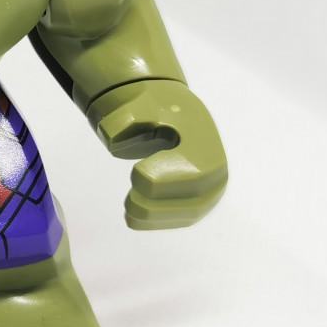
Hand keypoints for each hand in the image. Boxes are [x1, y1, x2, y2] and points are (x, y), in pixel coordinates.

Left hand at [86, 80, 226, 229]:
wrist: (174, 117)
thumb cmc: (158, 112)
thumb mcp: (141, 104)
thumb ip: (125, 117)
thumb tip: (110, 136)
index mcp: (206, 145)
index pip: (194, 173)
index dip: (166, 180)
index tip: (136, 173)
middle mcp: (216, 170)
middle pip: (195, 199)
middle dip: (160, 205)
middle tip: (129, 201)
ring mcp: (210, 189)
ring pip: (190, 213)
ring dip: (159, 218)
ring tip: (129, 213)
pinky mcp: (199, 201)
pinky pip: (184, 218)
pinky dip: (161, 222)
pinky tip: (136, 220)